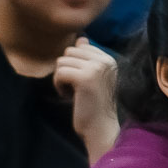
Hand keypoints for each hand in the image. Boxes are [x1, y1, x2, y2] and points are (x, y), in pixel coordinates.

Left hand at [54, 36, 118, 160]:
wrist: (100, 128)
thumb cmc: (94, 105)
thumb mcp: (93, 78)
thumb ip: (87, 58)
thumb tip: (80, 39)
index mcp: (108, 59)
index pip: (80, 47)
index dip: (73, 65)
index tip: (79, 82)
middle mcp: (105, 61)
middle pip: (69, 52)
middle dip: (66, 70)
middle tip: (73, 88)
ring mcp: (96, 68)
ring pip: (62, 62)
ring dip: (61, 78)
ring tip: (71, 92)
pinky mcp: (85, 78)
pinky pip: (59, 73)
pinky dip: (58, 85)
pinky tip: (68, 96)